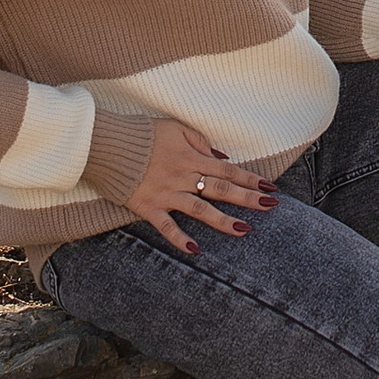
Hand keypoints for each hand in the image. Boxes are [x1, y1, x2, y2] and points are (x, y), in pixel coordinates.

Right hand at [126, 116, 278, 255]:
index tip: (269, 187)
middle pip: (221, 189)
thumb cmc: (142, 133)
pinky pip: (167, 227)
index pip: (227, 169)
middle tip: (270, 206)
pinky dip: (181, 239)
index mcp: (191, 157)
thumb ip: (199, 140)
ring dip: (224, 221)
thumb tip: (219, 156)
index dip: (249, 178)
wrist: (108, 144)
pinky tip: (197, 250)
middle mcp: (183, 177)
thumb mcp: (174, 127)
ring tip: (245, 230)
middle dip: (247, 198)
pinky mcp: (149, 207)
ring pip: (201, 210)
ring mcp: (167, 194)